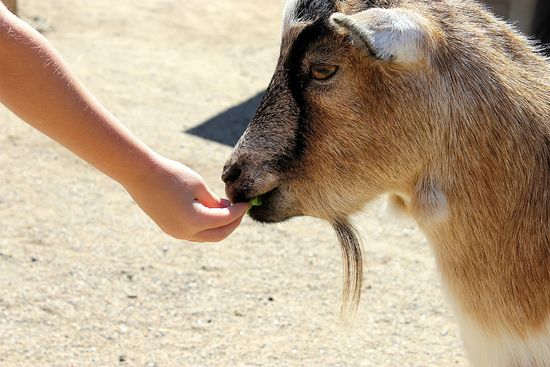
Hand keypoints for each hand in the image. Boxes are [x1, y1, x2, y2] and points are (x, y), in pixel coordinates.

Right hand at [123, 154, 248, 241]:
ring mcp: (176, 233)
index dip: (239, 211)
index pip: (226, 220)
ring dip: (219, 226)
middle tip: (240, 209)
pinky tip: (210, 210)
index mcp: (195, 221)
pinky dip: (206, 225)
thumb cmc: (171, 175)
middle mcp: (185, 232)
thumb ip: (214, 201)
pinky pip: (194, 232)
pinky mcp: (169, 228)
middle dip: (233, 223)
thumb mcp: (198, 186)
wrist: (139, 174)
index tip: (247, 203)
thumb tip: (226, 209)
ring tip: (226, 208)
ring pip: (206, 236)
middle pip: (218, 235)